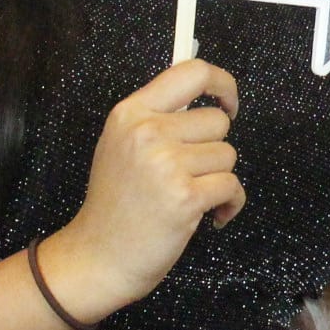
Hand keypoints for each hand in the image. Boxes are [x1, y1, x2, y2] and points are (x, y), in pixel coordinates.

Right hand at [39, 60, 244, 321]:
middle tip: (186, 174)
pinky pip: (232, 186)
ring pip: (228, 155)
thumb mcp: (122, 145)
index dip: (223, 84)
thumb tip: (208, 95)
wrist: (98, 258)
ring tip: (187, 196)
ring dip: (217, 179)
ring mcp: (166, 164)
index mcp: (131, 113)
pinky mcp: (185, 197)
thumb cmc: (115, 203)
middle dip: (212, 149)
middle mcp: (147, 132)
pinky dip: (228, 204)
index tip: (228, 103)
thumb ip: (158, 117)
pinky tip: (207, 215)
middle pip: (217, 121)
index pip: (193, 72)